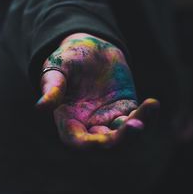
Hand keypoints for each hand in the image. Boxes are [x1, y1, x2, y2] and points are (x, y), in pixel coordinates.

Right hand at [37, 33, 158, 148]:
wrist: (90, 48)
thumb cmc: (69, 58)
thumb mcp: (57, 69)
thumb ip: (52, 88)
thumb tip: (40, 108)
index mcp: (69, 119)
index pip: (77, 141)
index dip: (90, 145)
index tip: (105, 140)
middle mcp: (90, 124)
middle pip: (106, 145)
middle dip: (122, 140)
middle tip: (136, 126)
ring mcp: (109, 117)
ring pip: (125, 134)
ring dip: (138, 129)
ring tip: (149, 108)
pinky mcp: (125, 107)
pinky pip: (137, 118)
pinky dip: (147, 115)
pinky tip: (153, 104)